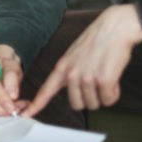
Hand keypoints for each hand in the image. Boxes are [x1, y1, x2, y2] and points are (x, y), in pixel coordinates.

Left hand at [25, 4, 141, 116]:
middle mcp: (71, 74)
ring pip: (94, 104)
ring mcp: (86, 78)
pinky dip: (114, 93)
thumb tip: (73, 89)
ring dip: (103, 95)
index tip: (26, 113)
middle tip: (96, 84)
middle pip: (77, 105)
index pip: (46, 89)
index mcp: (62, 67)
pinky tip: (114, 78)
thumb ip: (70, 72)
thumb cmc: (98, 41)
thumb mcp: (74, 55)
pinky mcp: (103, 80)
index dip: (36, 104)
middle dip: (89, 99)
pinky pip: (109, 100)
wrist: (115, 28)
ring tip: (106, 76)